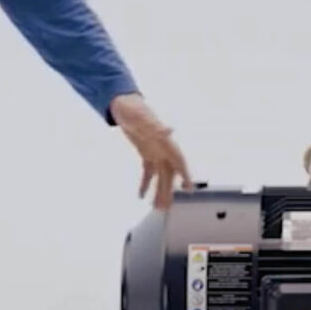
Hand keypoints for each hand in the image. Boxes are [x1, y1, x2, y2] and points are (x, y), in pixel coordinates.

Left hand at [112, 93, 190, 209]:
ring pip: (160, 175)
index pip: (179, 160)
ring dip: (159, 190)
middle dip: (169, 190)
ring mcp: (155, 150)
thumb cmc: (132, 108)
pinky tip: (141, 195)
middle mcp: (162, 147)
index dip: (186, 174)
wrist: (121, 102)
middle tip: (167, 207)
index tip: (190, 188)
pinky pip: (148, 172)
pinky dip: (145, 183)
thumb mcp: (141, 116)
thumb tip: (169, 130)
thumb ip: (154, 124)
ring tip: (157, 207)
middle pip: (169, 173)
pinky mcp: (145, 152)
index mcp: (164, 140)